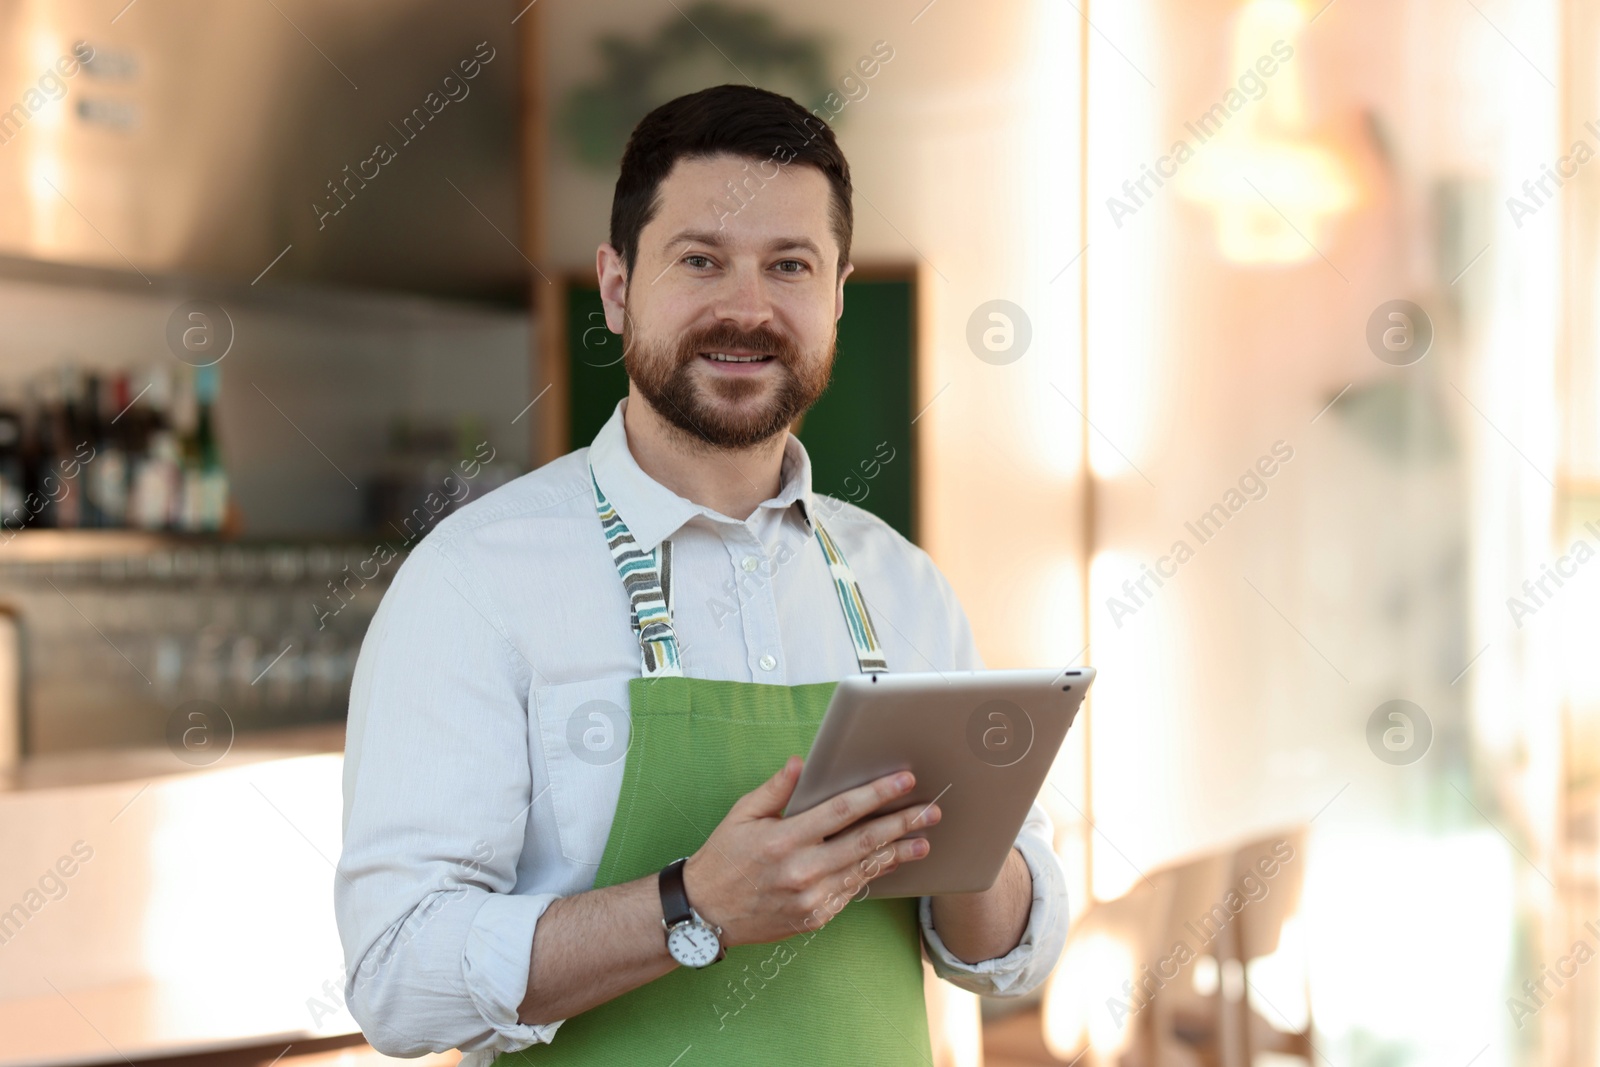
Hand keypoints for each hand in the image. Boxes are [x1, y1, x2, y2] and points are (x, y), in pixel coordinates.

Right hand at [681, 755, 940, 946]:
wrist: (707, 913)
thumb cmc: (723, 858)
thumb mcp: (741, 816)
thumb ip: (775, 789)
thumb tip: (800, 762)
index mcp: (783, 840)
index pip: (840, 811)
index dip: (876, 794)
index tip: (903, 781)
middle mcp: (802, 871)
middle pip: (864, 842)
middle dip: (902, 824)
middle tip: (931, 811)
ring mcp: (811, 898)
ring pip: (864, 870)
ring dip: (897, 853)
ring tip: (924, 840)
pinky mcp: (815, 917)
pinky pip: (851, 891)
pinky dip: (872, 874)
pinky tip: (890, 862)